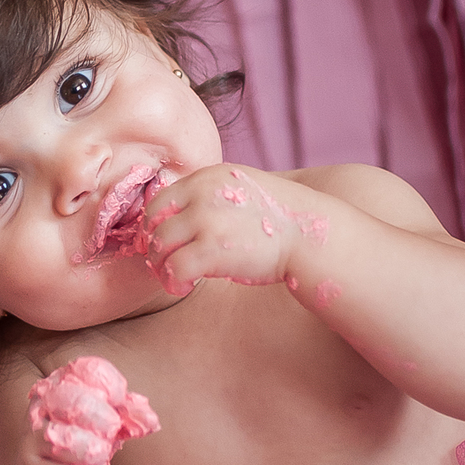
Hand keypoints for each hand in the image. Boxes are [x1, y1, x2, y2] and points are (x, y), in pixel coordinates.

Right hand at [26, 356, 158, 464]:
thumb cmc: (86, 441)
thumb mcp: (108, 421)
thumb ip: (128, 415)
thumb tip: (150, 420)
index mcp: (60, 386)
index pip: (84, 369)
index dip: (108, 383)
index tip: (119, 397)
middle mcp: (39, 408)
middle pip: (67, 400)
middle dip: (98, 416)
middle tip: (112, 428)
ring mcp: (30, 439)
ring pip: (60, 437)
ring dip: (90, 448)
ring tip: (99, 453)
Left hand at [142, 165, 325, 294]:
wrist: (311, 234)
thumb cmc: (280, 219)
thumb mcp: (244, 189)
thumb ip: (212, 195)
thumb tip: (183, 216)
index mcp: (208, 177)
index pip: (160, 199)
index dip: (156, 225)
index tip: (165, 244)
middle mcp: (202, 193)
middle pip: (153, 222)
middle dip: (155, 246)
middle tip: (164, 264)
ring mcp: (206, 220)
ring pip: (159, 246)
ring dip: (161, 267)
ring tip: (174, 279)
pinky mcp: (212, 249)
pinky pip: (173, 268)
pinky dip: (172, 282)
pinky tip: (184, 288)